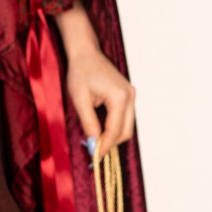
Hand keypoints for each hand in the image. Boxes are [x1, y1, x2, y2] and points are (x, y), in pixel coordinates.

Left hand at [55, 0, 135, 158]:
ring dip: (112, 136)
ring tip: (95, 141)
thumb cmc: (80, 72)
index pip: (115, 130)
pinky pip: (125, 118)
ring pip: (127, 126)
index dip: (105, 146)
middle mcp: (130, 97)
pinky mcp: (128, 95)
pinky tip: (100, 130)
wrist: (86, 53)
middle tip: (94, 152)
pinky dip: (114, 127)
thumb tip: (94, 144)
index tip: (95, 158)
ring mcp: (131, 95)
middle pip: (126, 131)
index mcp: (120, 97)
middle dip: (110, 144)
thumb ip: (88, 123)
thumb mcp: (80, 100)